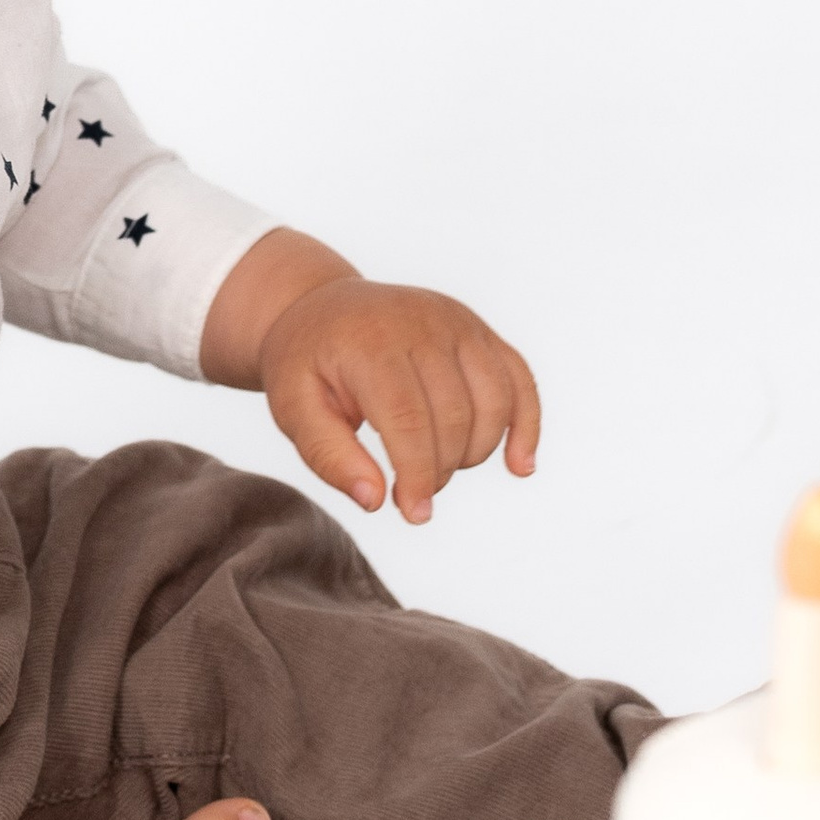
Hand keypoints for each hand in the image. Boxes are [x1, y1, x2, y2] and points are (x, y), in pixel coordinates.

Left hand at [254, 272, 539, 524]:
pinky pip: (519, 379)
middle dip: (440, 469)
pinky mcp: (478, 330)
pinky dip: (526, 425)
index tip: (414, 513)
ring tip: (439, 467)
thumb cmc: (306, 365)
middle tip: (412, 489)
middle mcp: (420, 323)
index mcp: (369, 342)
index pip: (408, 418)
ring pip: (494, 402)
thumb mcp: (292, 408)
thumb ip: (328, 455)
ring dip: (475, 453)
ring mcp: (456, 322)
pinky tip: (519, 465)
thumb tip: (375, 500)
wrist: (319, 307)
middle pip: (454, 415)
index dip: (418, 473)